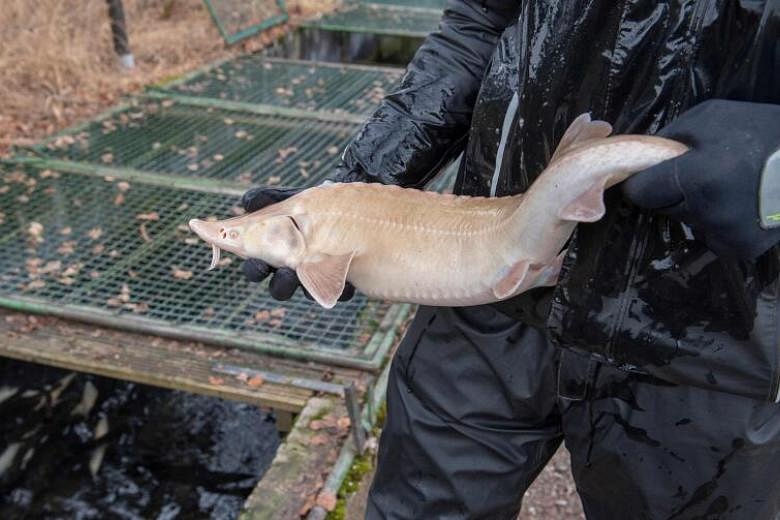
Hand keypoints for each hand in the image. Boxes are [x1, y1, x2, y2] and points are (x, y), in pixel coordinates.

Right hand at [240, 186, 355, 301]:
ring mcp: (316, 277)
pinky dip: (341, 286)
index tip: (257, 262)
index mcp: (273, 255)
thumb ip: (265, 198)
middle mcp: (293, 271)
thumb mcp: (287, 198)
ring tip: (314, 273)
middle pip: (280, 289)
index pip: (256, 269)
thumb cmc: (308, 205)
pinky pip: (340, 290)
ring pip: (307, 292)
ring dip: (307, 287)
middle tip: (286, 272)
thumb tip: (248, 203)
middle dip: (281, 284)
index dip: (254, 270)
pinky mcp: (341, 280)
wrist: (345, 204)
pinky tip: (344, 276)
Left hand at [623, 99, 779, 259]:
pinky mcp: (740, 249)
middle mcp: (708, 213)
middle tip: (703, 172)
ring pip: (685, 221)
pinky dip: (716, 222)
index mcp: (697, 178)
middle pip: (662, 207)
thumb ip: (669, 139)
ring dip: (696, 206)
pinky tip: (739, 204)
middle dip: (671, 191)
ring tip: (727, 186)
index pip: (640, 192)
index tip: (656, 172)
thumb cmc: (760, 131)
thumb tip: (640, 159)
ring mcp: (725, 235)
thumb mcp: (709, 118)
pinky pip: (709, 235)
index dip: (645, 180)